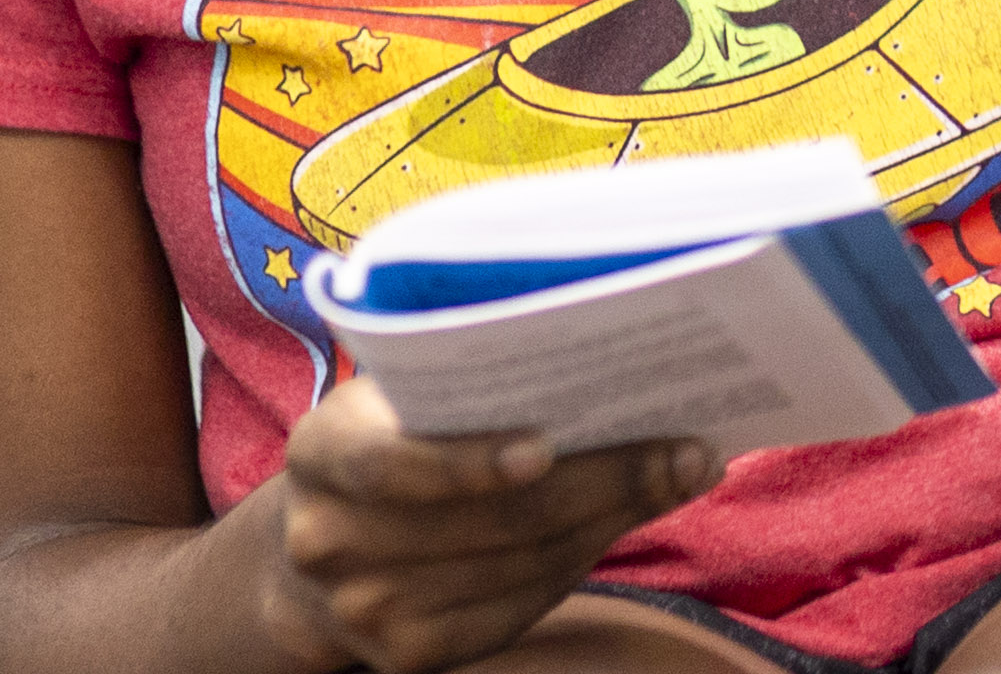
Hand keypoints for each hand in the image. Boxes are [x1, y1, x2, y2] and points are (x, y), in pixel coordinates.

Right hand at [257, 379, 718, 670]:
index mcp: (321, 452)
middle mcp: (330, 540)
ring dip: (613, 518)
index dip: (468, 463)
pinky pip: (517, 608)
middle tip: (686, 450)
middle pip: (487, 521)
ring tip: (683, 474)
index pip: (391, 463)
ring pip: (519, 565)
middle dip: (602, 481)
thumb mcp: (394, 398)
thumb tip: (606, 356)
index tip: (546, 446)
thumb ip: (467, 380)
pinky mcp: (410, 654)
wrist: (314, 557)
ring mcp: (366, 608)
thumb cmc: (389, 444)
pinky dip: (582, 562)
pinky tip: (627, 521)